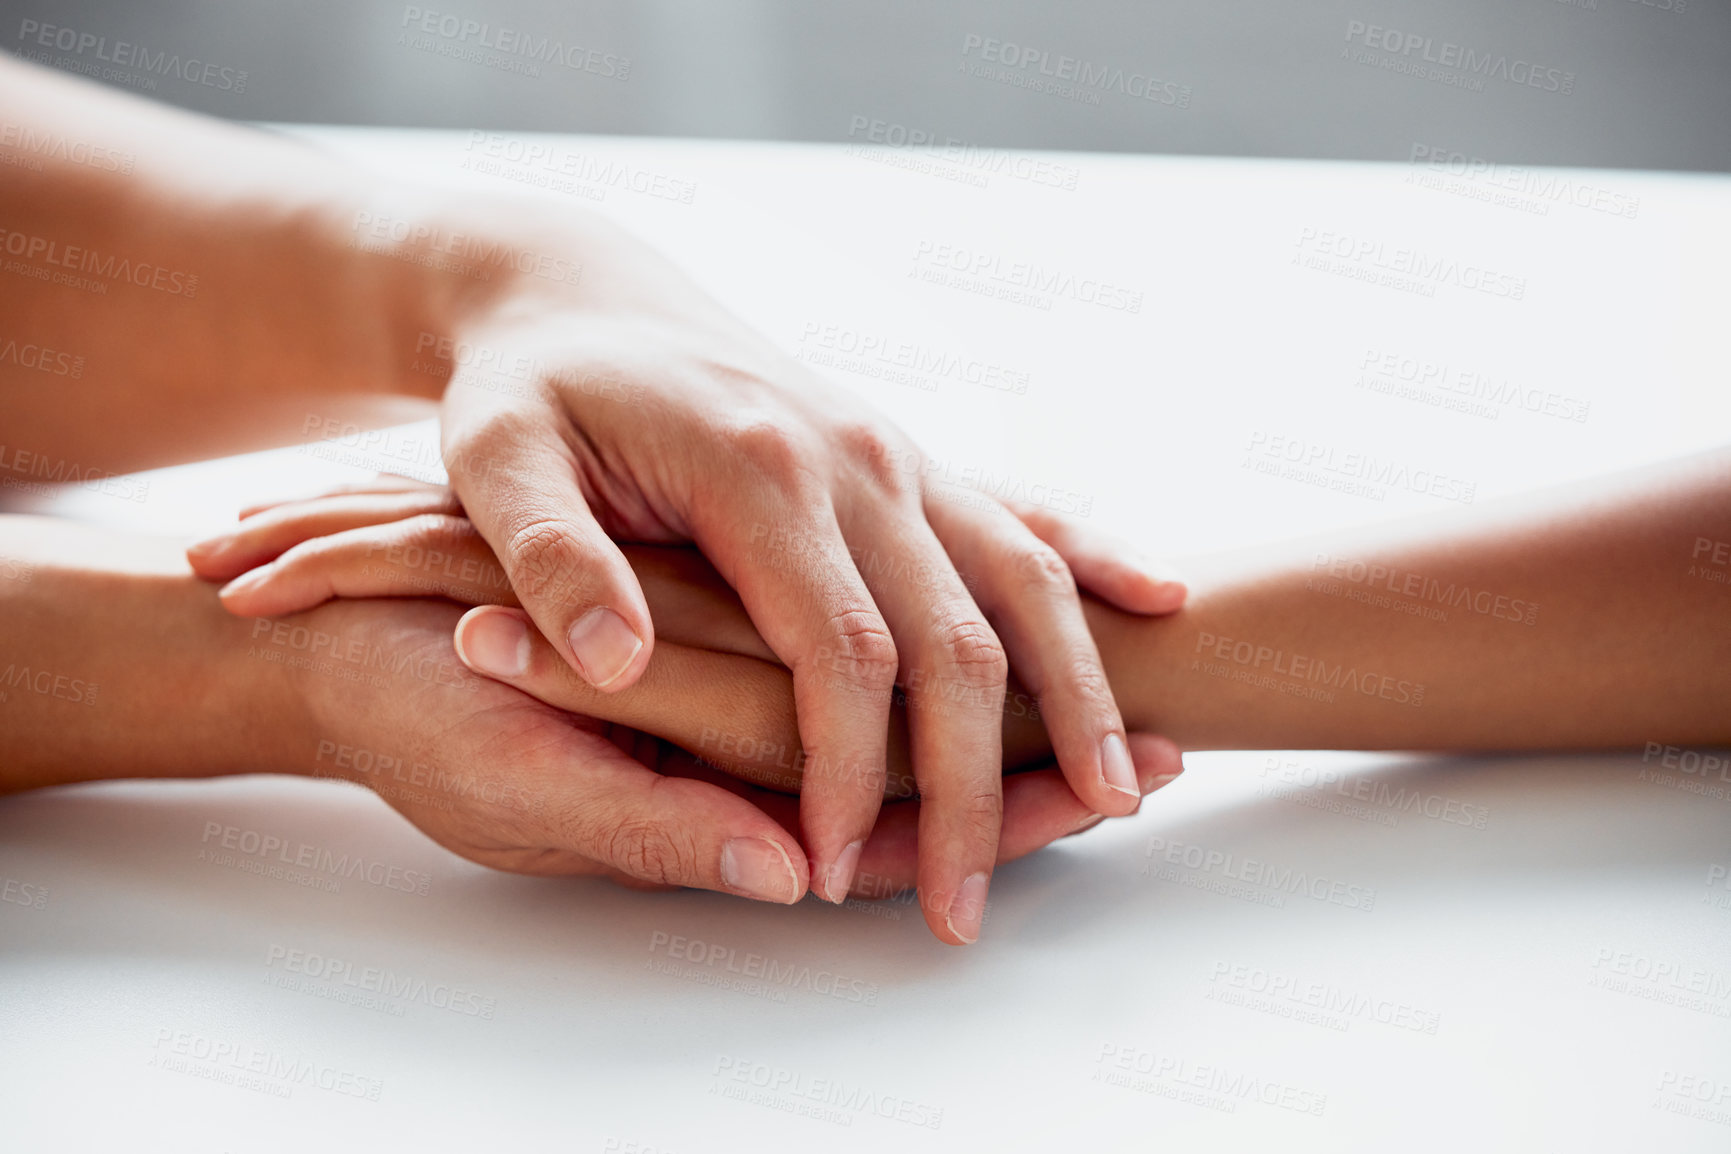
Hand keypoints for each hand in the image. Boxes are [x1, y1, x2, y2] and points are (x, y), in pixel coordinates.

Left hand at [406, 204, 1179, 936]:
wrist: (585, 298)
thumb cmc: (531, 389)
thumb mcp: (494, 459)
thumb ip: (551, 558)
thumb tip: (621, 664)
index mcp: (759, 468)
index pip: (840, 650)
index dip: (847, 771)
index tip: (831, 867)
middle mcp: (855, 458)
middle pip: (956, 639)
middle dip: (973, 785)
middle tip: (964, 907)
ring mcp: (895, 454)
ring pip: (1021, 579)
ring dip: (1077, 694)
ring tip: (1119, 797)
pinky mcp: (908, 460)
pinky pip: (1020, 514)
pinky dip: (1093, 566)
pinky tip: (1156, 607)